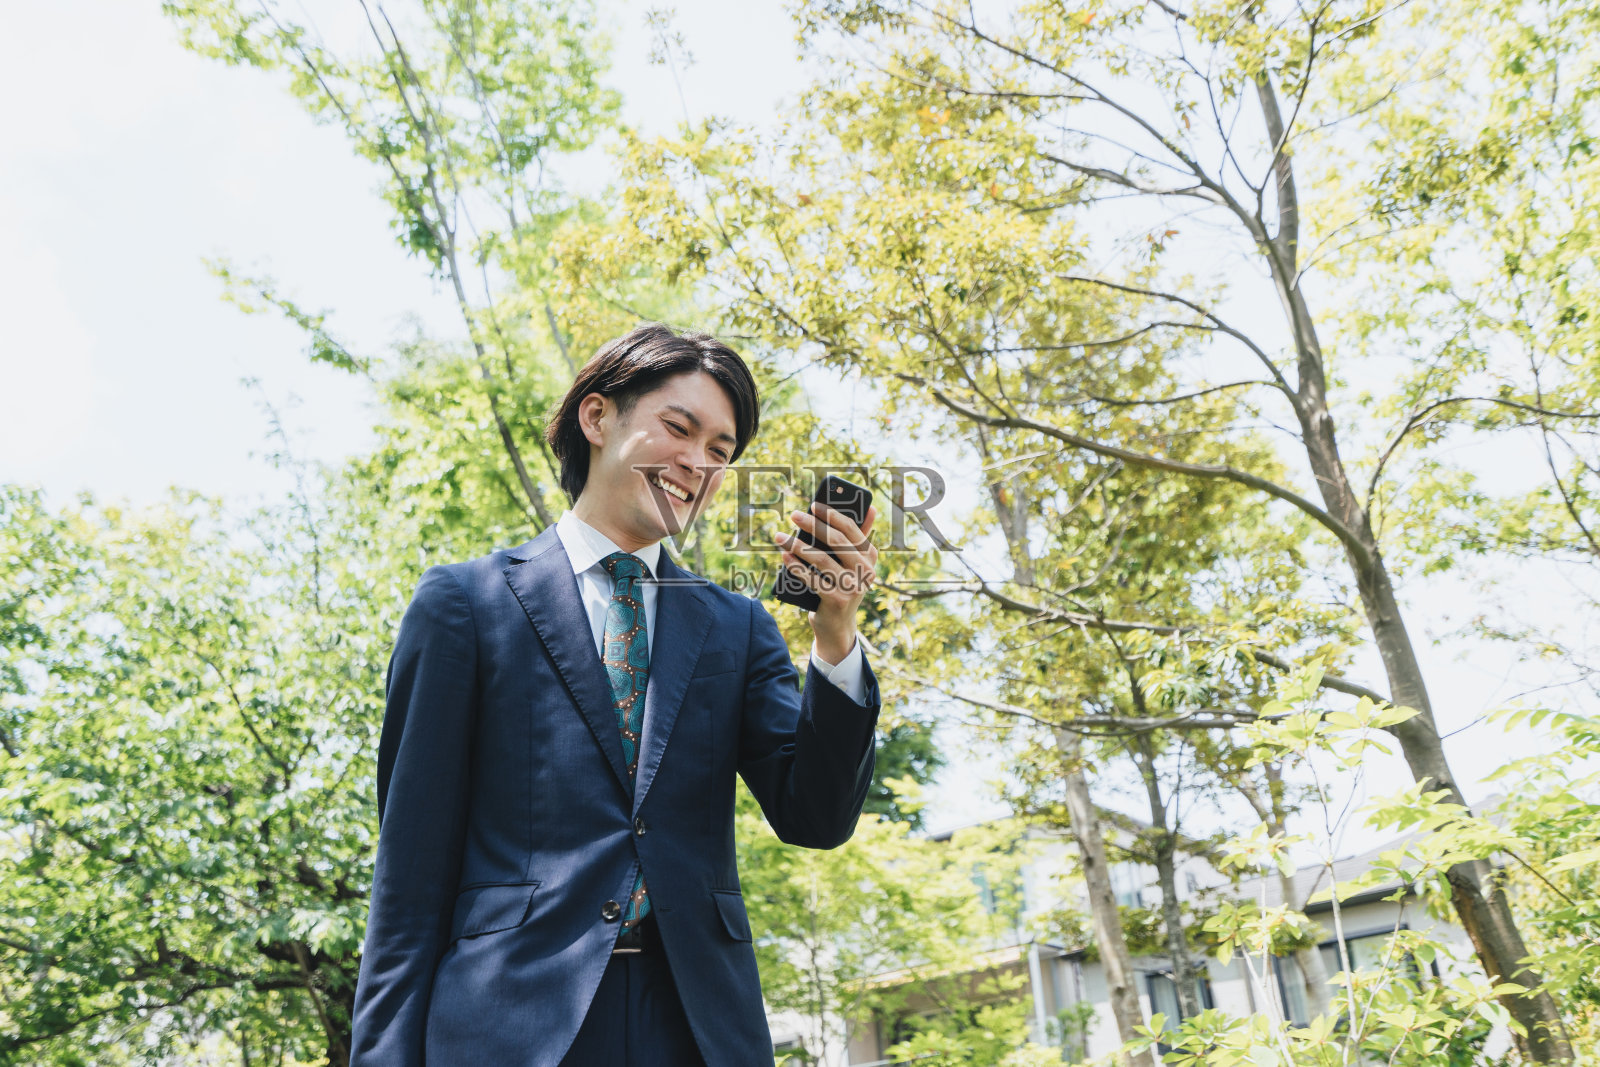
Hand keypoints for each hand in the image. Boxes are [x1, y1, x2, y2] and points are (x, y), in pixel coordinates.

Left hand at [773, 501, 879, 663]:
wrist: (837, 625)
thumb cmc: (841, 586)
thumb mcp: (852, 563)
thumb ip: (857, 538)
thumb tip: (871, 508)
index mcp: (870, 557)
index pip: (852, 529)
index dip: (833, 515)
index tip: (814, 505)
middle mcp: (865, 571)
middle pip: (836, 541)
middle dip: (812, 525)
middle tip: (794, 515)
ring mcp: (853, 587)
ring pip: (822, 559)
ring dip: (798, 545)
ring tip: (781, 536)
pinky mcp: (837, 600)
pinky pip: (813, 579)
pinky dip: (796, 566)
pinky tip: (784, 556)